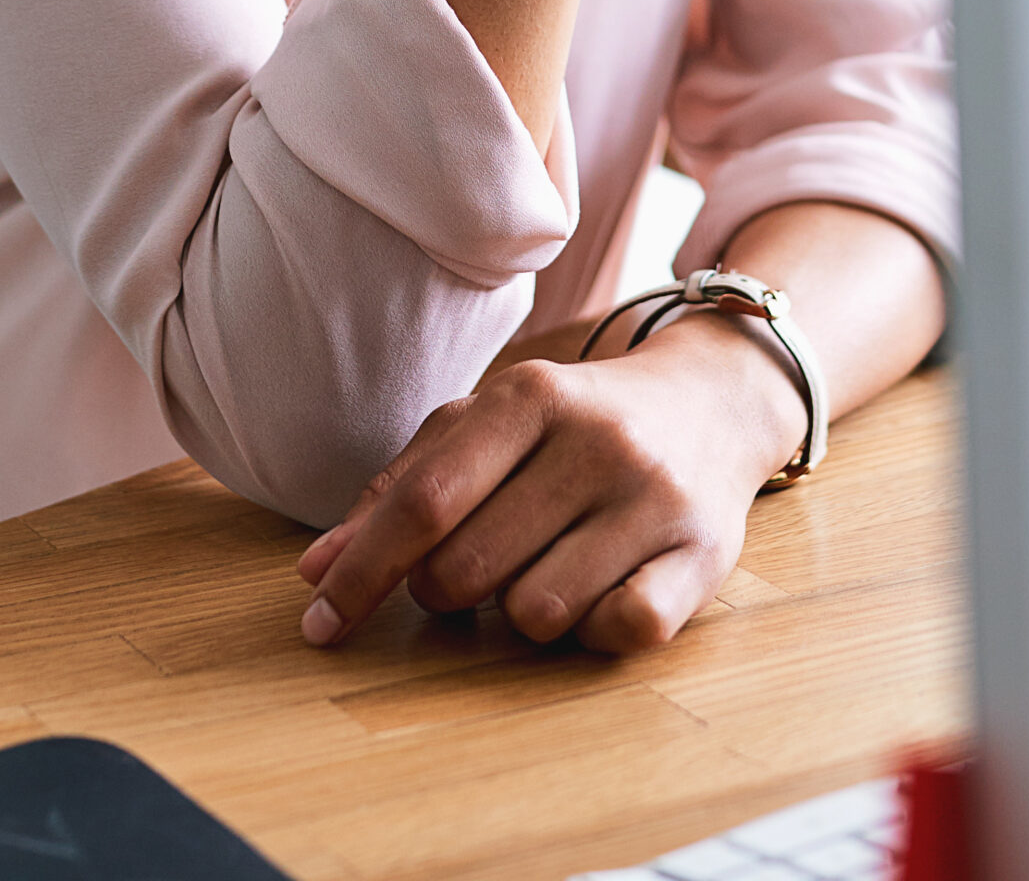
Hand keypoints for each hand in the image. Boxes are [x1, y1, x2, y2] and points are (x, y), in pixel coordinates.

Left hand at [293, 312, 807, 655]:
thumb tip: (315, 571)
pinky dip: (594, 629)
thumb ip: (402, 486)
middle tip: (480, 559)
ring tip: (551, 560)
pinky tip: (602, 586)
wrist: (714, 399)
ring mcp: (654, 498)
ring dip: (524, 609)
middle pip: (468, 570)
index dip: (362, 570)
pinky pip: (616, 633)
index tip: (320, 623)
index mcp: (531, 395)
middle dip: (448, 589)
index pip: (425, 502)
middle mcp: (597, 439)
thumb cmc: (575, 422)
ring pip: (536, 615)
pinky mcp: (704, 555)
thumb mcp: (489, 422)